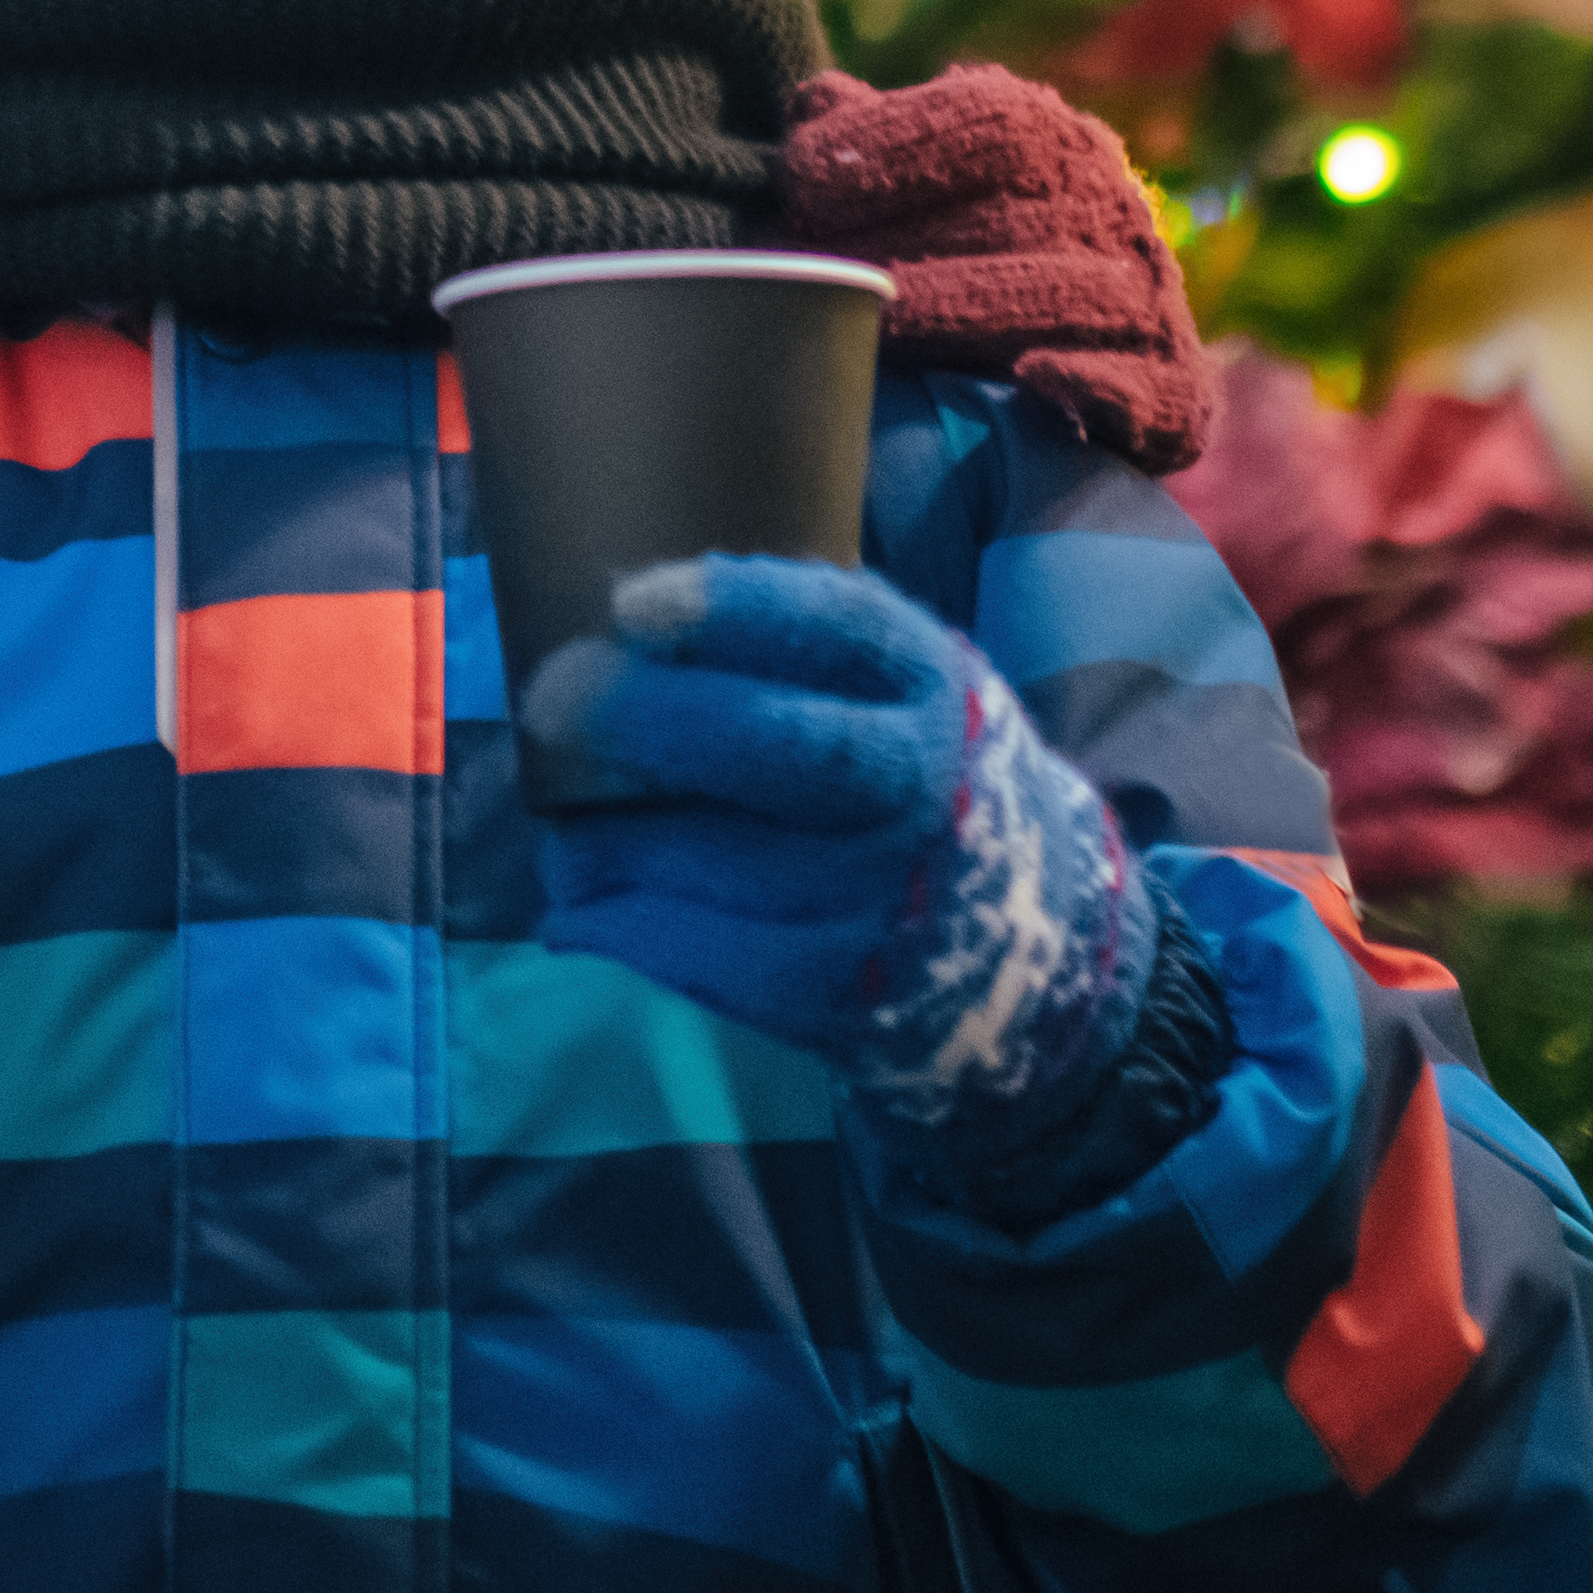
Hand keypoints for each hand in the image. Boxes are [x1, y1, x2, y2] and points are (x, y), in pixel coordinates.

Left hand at [521, 556, 1162, 1188]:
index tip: (627, 604)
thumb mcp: (908, 689)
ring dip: (601, 838)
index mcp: (933, 685)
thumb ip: (803, 648)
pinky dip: (617, 926)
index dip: (727, 608)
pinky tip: (578, 906)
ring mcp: (882, 896)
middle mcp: (919, 787)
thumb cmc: (920, 783)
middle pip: (771, 745)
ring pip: (710, 858)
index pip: (837, 624)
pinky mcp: (839, 988)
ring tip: (559, 824)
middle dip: (643, 719)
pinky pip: (699, 953)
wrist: (1039, 947)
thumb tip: (617, 622)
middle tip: (553, 702)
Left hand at [775, 70, 1213, 470]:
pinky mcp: (1176, 395)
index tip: (801, 184)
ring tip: (879, 334)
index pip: (993, 121)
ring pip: (1073, 296)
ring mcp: (1151, 301)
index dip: (896, 144)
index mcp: (1057, 144)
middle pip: (1019, 214)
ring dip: (972, 309)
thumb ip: (870, 145)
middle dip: (906, 245)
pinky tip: (1030, 379)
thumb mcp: (915, 187)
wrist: (1074, 370)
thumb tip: (818, 101)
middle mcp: (1113, 209)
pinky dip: (1095, 383)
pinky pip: (1147, 388)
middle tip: (810, 279)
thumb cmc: (960, 258)